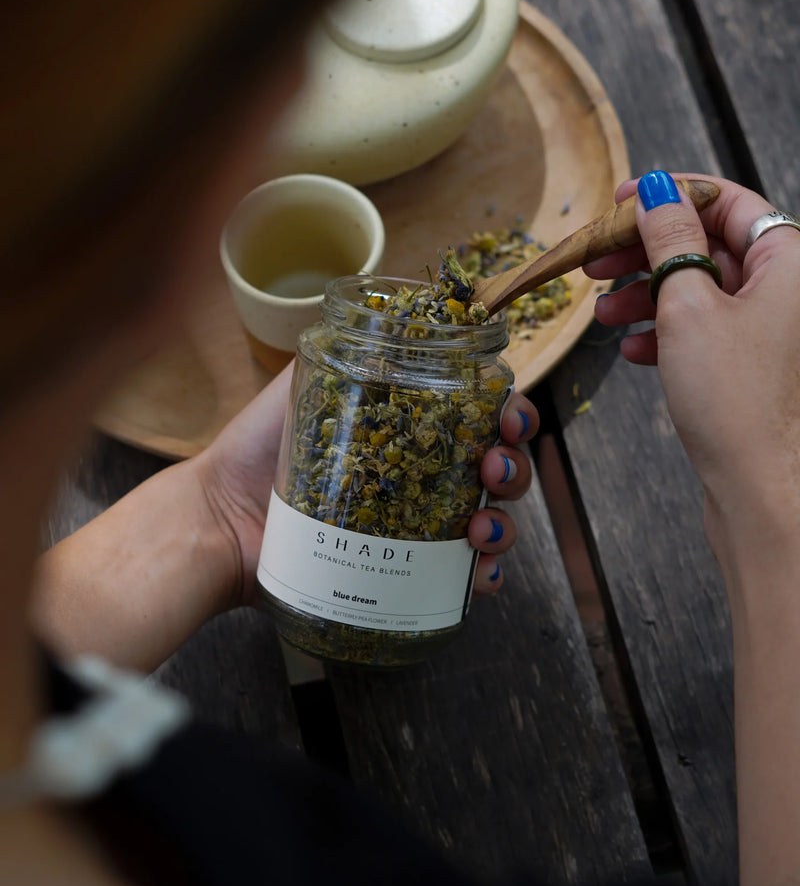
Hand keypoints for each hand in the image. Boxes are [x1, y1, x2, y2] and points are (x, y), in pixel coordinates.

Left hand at [198, 367, 537, 604]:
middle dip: (512, 467)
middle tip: (494, 468)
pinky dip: (481, 576)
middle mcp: (420, 475)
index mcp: (408, 428)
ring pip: (488, 522)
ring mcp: (415, 526)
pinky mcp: (401, 573)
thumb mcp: (305, 383)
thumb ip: (352, 349)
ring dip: (504, 524)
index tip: (509, 416)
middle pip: (494, 469)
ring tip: (481, 528)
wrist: (219, 518)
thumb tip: (402, 307)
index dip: (509, 414)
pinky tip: (477, 574)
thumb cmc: (254, 448)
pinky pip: (457, 578)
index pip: (477, 416)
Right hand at [584, 170, 799, 563]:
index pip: (728, 201)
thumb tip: (657, 193)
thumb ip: (669, 240)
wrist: (760, 491)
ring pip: (700, 290)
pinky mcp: (750, 367)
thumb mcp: (687, 304)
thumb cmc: (736, 401)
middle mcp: (786, 291)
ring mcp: (769, 331)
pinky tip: (633, 350)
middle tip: (596, 258)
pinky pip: (703, 330)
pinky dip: (665, 332)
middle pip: (709, 245)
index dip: (672, 194)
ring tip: (603, 312)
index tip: (623, 201)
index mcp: (788, 260)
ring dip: (647, 295)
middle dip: (647, 251)